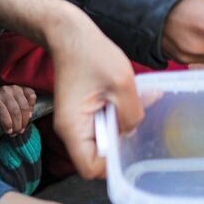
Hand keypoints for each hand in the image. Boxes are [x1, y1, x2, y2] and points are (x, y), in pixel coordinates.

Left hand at [0, 85, 36, 135]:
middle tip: (17, 132)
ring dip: (25, 120)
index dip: (7, 123)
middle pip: (14, 111)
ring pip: (24, 106)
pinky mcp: (24, 88)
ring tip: (22, 127)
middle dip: (17, 125)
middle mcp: (3, 91)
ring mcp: (15, 88)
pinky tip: (29, 114)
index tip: (9, 132)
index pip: (1, 111)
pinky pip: (32, 96)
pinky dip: (32, 106)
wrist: (0, 98)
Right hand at [48, 8, 140, 177]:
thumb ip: (132, 115)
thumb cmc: (91, 54)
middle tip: (134, 122)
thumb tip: (132, 132)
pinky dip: (115, 118)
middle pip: (96, 159)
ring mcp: (75, 123)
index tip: (128, 146)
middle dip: (119, 146)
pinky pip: (100, 127)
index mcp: (73, 128)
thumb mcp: (122, 83)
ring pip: (101, 142)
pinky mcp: (81, 113)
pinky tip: (127, 100)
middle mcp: (70, 131)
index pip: (90, 169)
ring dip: (120, 128)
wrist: (70, 34)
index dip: (112, 165)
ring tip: (133, 105)